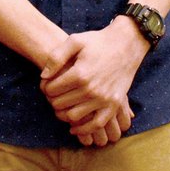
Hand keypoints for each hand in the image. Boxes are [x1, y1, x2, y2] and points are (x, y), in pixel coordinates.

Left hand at [39, 20, 146, 145]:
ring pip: (74, 116)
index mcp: (80, 73)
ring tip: (60, 106)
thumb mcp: (74, 41)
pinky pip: (97, 124)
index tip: (45, 85)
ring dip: (63, 114)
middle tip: (51, 96)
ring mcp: (104, 99)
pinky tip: (74, 127)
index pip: (52, 89)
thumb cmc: (97, 42)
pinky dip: (84, 129)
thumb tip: (44, 76)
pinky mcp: (114, 105)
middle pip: (61, 104)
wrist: (125, 46)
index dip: (44, 88)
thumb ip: (56, 57)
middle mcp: (91, 89)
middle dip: (51, 100)